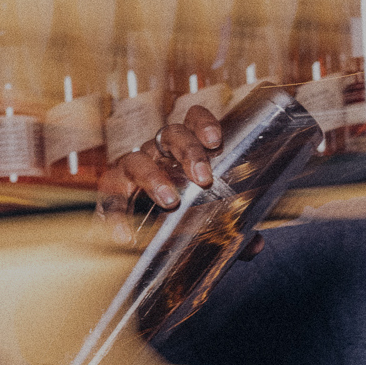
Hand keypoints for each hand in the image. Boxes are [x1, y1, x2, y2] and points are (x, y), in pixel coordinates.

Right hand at [96, 105, 222, 244]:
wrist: (143, 237)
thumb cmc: (182, 215)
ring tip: (170, 201)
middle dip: (189, 152)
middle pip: (171, 135)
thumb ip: (233, 229)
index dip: (203, 123)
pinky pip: (110, 197)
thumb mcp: (210, 220)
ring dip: (155, 178)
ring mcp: (132, 168)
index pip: (193, 120)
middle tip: (204, 178)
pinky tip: (126, 235)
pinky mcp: (111, 191)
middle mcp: (158, 152)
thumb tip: (255, 244)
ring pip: (138, 159)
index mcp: (184, 149)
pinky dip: (117, 215)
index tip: (216, 141)